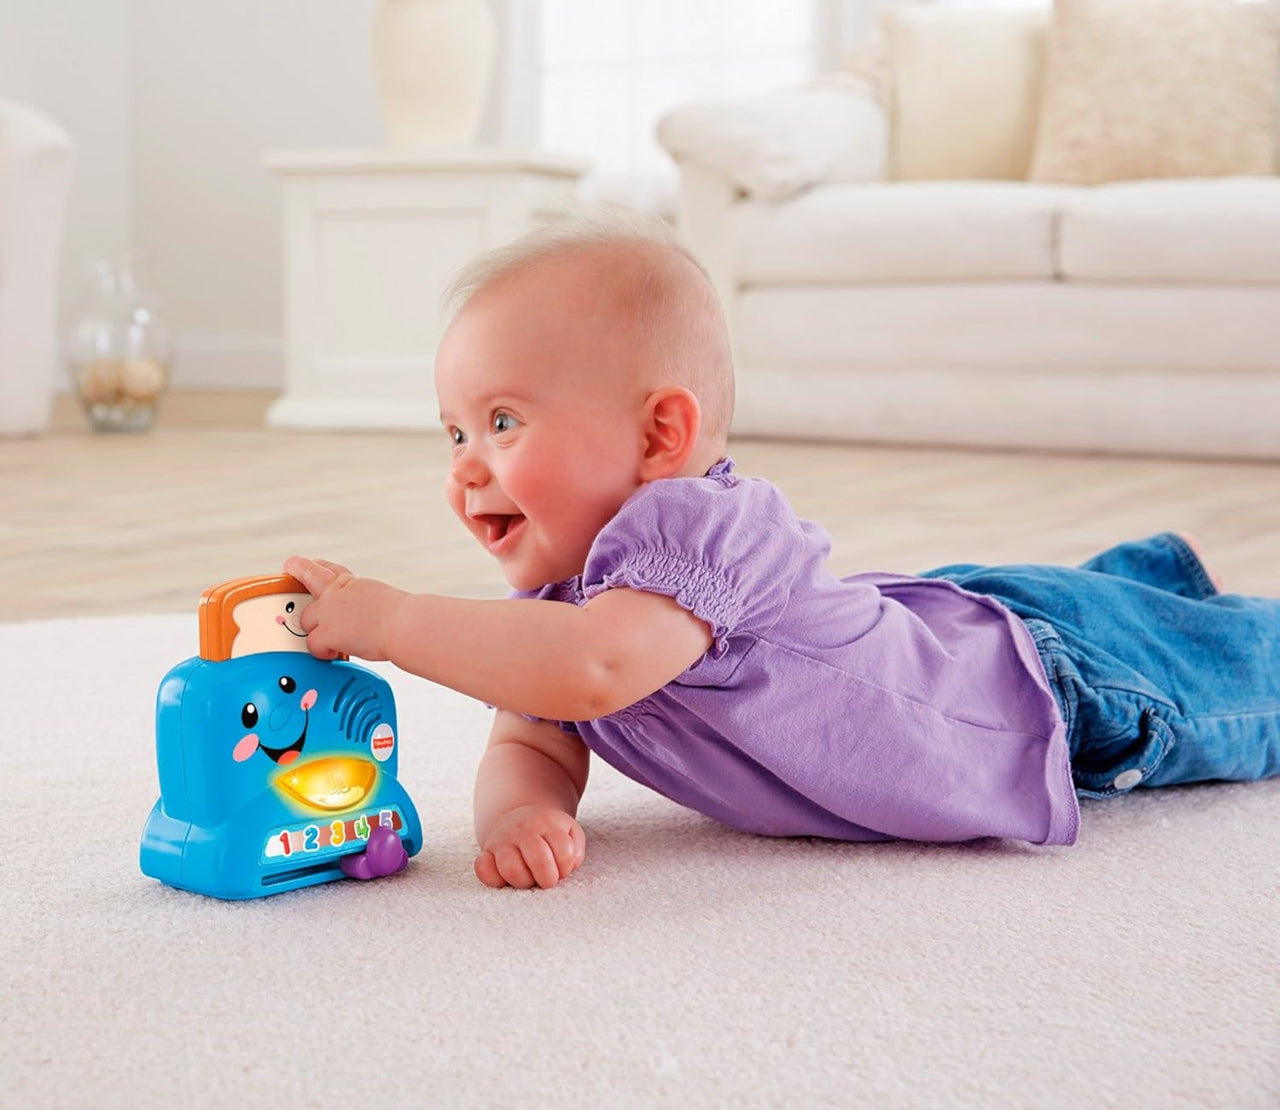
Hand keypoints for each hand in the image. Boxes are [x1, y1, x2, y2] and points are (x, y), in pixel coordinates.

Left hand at [282, 555, 406, 661]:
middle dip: (301, 582)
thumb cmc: (402, 617)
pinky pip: (312, 645)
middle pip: (308, 581)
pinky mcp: (326, 633)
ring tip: (328, 641)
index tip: (306, 563)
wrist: (403, 624)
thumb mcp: (381, 600)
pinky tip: (333, 654)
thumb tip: (368, 617)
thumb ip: (365, 604)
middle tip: (293, 577)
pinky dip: (322, 652)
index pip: (328, 569)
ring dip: (314, 631)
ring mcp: (328, 612)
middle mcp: (337, 593)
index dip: (314, 566)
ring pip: (306, 619)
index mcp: (353, 584)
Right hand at [475, 805, 584, 889]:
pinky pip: (483, 869)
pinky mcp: (486, 852)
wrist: (520, 817)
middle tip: (546, 879)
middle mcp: (524, 829)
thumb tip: (567, 867)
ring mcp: (503, 840)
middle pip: (540, 861)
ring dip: (523, 882)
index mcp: (549, 823)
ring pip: (511, 869)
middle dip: (547, 879)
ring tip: (528, 878)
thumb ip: (575, 850)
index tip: (562, 868)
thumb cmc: (549, 834)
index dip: (566, 868)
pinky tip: (505, 878)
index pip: (564, 852)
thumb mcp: (569, 833)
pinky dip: (493, 879)